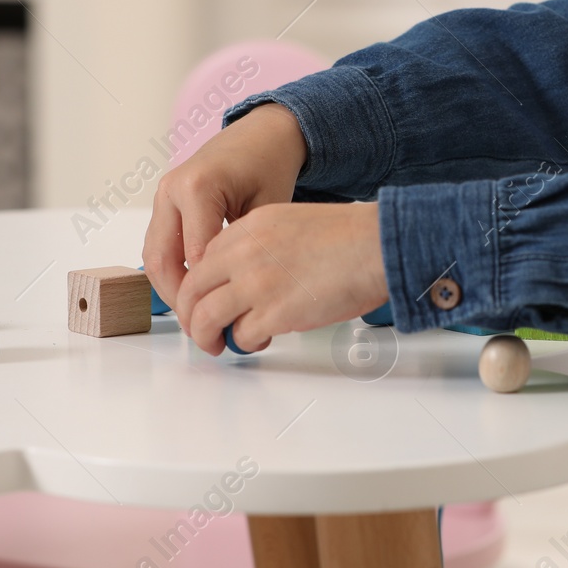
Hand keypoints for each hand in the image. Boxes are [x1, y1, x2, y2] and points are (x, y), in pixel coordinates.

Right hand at [143, 103, 307, 309]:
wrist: (261, 134)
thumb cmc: (269, 166)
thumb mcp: (269, 209)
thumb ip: (250, 250)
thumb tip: (243, 299)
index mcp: (199, 188)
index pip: (194, 256)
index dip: (206, 295)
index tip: (222, 324)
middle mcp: (172, 190)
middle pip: (162, 260)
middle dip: (180, 300)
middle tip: (202, 331)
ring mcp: (163, 195)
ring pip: (154, 256)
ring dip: (171, 290)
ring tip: (197, 319)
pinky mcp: (164, 203)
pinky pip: (159, 245)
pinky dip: (172, 272)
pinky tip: (194, 294)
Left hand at [171, 201, 389, 354]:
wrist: (377, 246)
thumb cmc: (349, 237)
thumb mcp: (290, 223)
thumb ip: (260, 246)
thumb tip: (245, 279)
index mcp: (249, 228)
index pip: (202, 261)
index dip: (199, 286)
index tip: (203, 299)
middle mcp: (244, 253)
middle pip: (193, 290)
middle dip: (191, 315)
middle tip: (200, 329)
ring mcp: (256, 284)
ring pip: (205, 317)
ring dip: (207, 336)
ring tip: (217, 344)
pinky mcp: (273, 313)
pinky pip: (240, 335)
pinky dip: (244, 343)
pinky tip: (257, 341)